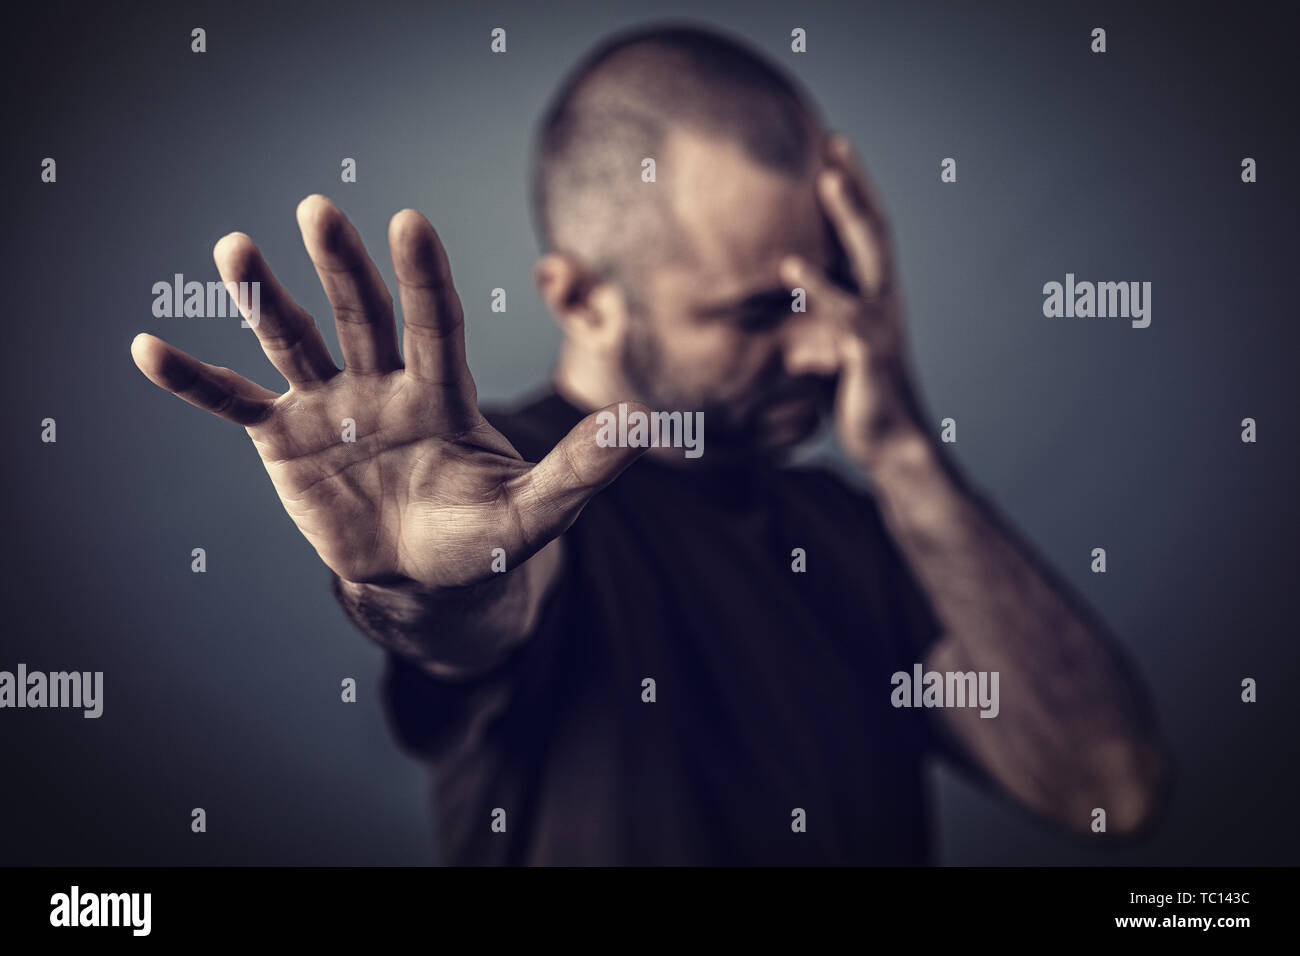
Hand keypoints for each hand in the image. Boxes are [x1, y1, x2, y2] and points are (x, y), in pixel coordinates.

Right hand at [132, 195, 644, 588]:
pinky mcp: (283, 440)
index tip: (408, 223)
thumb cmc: (480, 539)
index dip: (422, 275)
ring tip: (234, 248)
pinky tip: (147, 348)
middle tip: (318, 210)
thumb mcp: (534, 513)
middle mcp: (382, 383)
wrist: (422, 578)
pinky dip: (194, 381)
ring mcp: (329, 406)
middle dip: (341, 265)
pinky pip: (232, 404)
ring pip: (294, 342)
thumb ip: (579, 472)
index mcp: (440, 391)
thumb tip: (638, 430)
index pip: (434, 323)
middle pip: (361, 315)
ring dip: (264, 298)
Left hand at [780, 134, 928, 469]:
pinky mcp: (867, 349)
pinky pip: (841, 311)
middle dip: (855, 184)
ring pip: (869, 257)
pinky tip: (790, 264)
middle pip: (873, 228)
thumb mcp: (826, 347)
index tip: (831, 148)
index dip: (853, 190)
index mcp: (875, 294)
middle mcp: (884, 298)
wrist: (888, 444)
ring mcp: (880, 321)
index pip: (865, 231)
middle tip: (835, 142)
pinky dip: (816, 286)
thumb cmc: (855, 396)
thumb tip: (766, 311)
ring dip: (848, 215)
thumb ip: (808, 321)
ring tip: (826, 179)